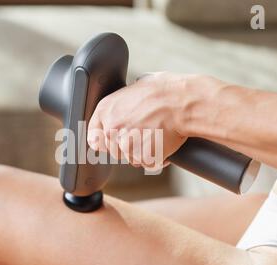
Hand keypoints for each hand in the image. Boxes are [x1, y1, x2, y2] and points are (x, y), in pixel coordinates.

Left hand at [87, 72, 222, 169]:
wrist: (184, 101)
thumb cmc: (164, 91)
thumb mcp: (135, 89)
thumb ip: (122, 104)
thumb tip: (124, 106)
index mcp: (106, 110)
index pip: (93, 137)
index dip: (104, 140)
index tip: (114, 140)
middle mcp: (112, 129)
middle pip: (113, 150)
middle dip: (128, 146)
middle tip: (145, 133)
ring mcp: (127, 145)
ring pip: (131, 158)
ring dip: (143, 152)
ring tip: (157, 135)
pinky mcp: (143, 157)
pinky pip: (148, 163)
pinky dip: (158, 158)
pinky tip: (165, 143)